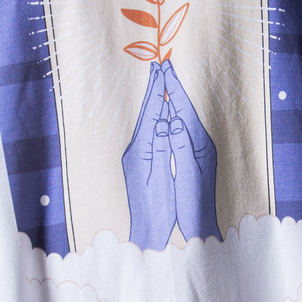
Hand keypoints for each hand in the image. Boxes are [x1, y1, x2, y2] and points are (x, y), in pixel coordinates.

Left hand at [122, 62, 176, 249]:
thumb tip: (165, 122)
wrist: (147, 235)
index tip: (163, 69)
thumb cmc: (159, 212)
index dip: (158, 91)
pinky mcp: (140, 165)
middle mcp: (136, 151)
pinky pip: (149, 133)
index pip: (152, 114)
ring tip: (157, 83)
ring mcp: (136, 158)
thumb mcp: (163, 179)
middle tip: (158, 66)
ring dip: (153, 102)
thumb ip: (164, 149)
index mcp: (143, 152)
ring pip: (147, 123)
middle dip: (153, 90)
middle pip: (147, 114)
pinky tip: (157, 115)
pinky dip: (154, 118)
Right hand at [162, 60, 221, 242]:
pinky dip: (173, 115)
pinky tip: (169, 112)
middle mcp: (201, 144)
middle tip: (164, 64)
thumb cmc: (193, 206)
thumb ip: (182, 147)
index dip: (172, 88)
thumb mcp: (188, 175)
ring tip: (165, 81)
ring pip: (183, 117)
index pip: (182, 110)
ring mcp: (199, 151)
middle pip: (184, 109)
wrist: (203, 227)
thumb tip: (174, 120)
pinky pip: (182, 128)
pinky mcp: (195, 158)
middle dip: (173, 87)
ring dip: (173, 99)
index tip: (163, 67)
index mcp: (199, 146)